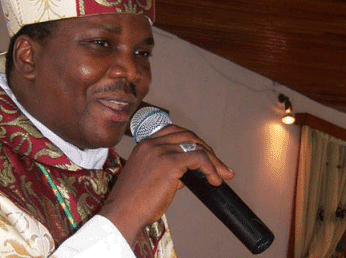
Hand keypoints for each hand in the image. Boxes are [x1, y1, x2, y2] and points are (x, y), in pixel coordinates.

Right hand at [99, 124, 233, 244]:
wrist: (123, 213)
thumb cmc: (133, 202)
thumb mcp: (148, 178)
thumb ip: (166, 170)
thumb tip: (186, 173)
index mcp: (144, 145)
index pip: (174, 132)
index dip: (192, 141)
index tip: (204, 154)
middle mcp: (152, 143)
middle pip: (188, 136)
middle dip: (207, 150)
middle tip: (219, 166)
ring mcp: (161, 151)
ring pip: (196, 146)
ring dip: (213, 161)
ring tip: (222, 174)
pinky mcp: (170, 163)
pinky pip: (199, 159)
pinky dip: (211, 169)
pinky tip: (215, 180)